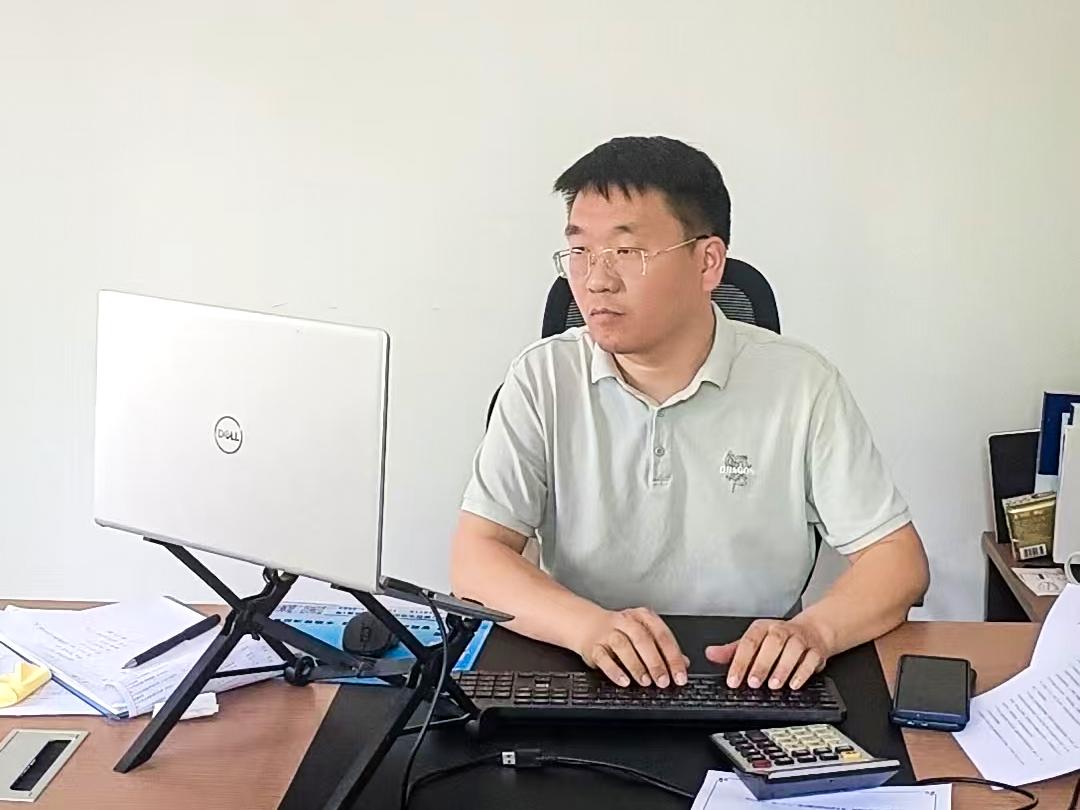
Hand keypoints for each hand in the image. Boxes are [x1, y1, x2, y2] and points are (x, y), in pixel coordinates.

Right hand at [575, 607, 689, 687]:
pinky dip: (614, 670)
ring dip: (636, 666)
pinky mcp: (593, 645)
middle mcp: (625, 621)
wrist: (587, 624)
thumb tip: (684, 663)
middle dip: (655, 662)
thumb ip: (664, 648)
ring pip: (623, 646)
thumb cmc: (621, 631)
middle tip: (663, 681)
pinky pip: (603, 657)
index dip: (673, 657)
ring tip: (645, 681)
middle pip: (643, 639)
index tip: (679, 675)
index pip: (662, 635)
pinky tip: (624, 681)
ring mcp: (608, 632)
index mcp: (643, 617)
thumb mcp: (644, 634)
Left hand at [705, 618, 830, 689]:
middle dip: (762, 664)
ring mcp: (800, 639)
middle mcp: (781, 630)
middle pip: (772, 644)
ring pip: (793, 650)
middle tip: (753, 683)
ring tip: (774, 685)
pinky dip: (803, 672)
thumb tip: (710, 654)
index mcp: (762, 628)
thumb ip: (732, 651)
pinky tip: (794, 684)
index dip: (740, 662)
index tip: (733, 680)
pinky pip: (811, 659)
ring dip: (782, 669)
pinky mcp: (816, 650)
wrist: (812, 631)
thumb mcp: (754, 642)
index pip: (749, 642)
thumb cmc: (778, 640)